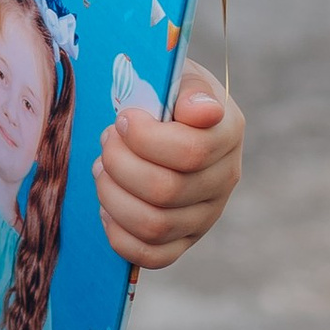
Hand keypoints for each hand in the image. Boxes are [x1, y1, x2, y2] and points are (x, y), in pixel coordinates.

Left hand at [94, 63, 242, 269]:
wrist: (164, 115)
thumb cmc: (166, 92)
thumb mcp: (179, 74)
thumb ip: (190, 88)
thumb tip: (203, 112)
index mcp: (228, 134)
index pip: (192, 152)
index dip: (146, 139)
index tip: (124, 119)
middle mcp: (225, 179)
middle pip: (167, 191)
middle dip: (120, 164)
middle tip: (107, 140)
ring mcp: (206, 214)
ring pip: (155, 225)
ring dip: (113, 195)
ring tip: (101, 168)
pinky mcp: (184, 239)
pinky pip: (152, 256)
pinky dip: (119, 235)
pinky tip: (107, 206)